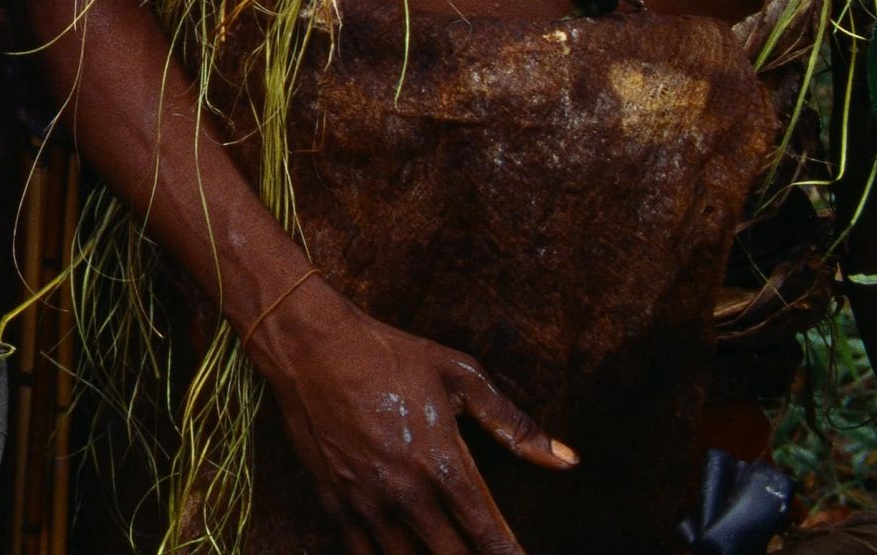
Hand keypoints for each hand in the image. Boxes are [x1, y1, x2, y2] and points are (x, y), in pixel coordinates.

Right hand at [246, 276, 576, 554]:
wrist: (309, 344)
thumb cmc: (389, 354)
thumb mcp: (459, 375)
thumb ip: (513, 423)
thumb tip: (567, 459)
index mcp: (442, 463)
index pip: (488, 534)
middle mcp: (406, 492)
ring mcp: (366, 501)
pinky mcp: (333, 500)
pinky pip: (361, 552)